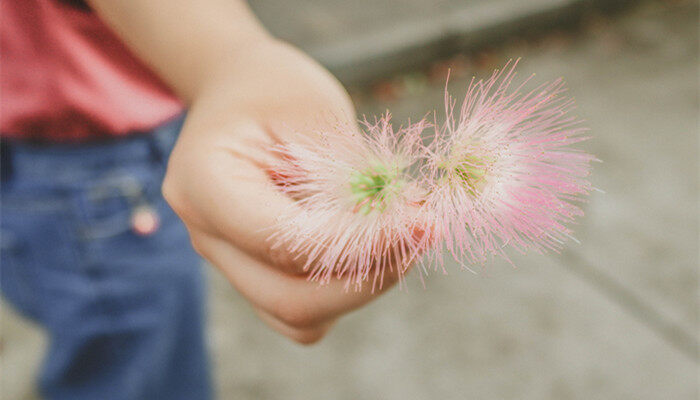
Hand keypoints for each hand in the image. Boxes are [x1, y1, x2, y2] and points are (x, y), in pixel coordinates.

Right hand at [163, 40, 410, 343]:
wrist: (241, 92)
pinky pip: (304, 308)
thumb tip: (408, 226)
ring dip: (363, 284)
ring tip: (406, 234)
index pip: (285, 241)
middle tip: (424, 231)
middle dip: (370, 275)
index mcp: (203, 183)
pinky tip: (378, 244)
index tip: (422, 221)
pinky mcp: (255, 270)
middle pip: (289, 300)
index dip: (361, 242)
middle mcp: (207, 235)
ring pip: (299, 316)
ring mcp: (227, 260)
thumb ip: (351, 178)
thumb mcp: (314, 114)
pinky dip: (347, 287)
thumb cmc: (275, 91)